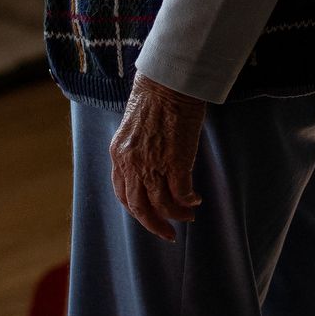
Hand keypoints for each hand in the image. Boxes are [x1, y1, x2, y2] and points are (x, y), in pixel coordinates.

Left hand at [109, 74, 205, 240]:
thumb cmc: (155, 97)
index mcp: (118, 155)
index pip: (123, 194)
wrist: (168, 81)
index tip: (149, 217)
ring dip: (176, 215)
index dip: (137, 211)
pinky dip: (188, 202)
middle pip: (139, 207)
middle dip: (154, 225)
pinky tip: (196, 200)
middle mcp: (131, 163)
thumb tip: (147, 165)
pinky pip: (181, 193)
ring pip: (162, 204)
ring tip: (188, 217)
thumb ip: (135, 149)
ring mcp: (153, 163)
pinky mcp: (175, 161)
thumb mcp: (133, 127)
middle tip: (168, 234)